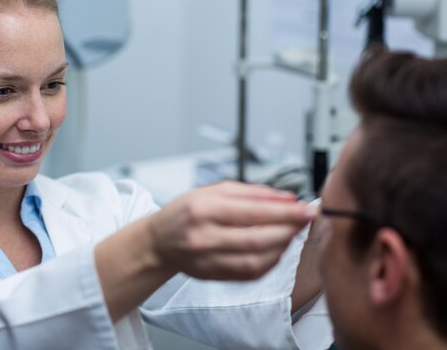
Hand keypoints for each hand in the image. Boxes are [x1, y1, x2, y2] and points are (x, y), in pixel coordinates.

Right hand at [147, 181, 315, 280]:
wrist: (160, 241)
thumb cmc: (186, 212)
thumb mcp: (213, 191)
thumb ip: (252, 193)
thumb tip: (287, 198)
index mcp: (204, 209)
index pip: (254, 212)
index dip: (286, 212)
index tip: (307, 208)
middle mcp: (205, 237)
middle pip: (259, 238)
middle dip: (290, 229)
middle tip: (307, 220)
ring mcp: (209, 260)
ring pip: (258, 259)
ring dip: (283, 246)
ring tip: (290, 232)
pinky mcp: (215, 276)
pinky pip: (252, 273)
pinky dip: (270, 260)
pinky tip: (275, 248)